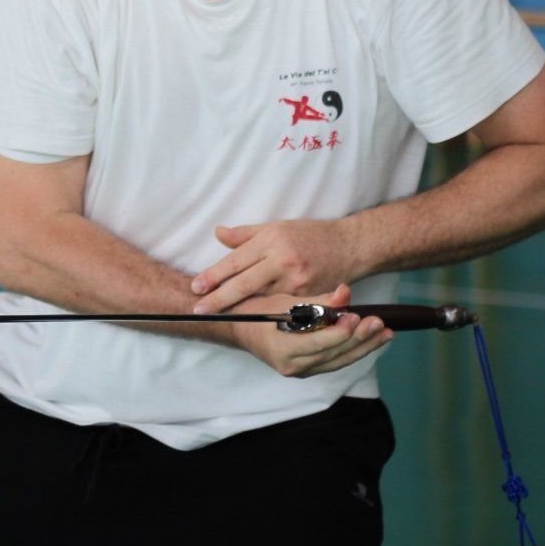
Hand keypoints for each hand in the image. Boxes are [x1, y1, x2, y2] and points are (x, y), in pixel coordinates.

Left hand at [190, 217, 359, 315]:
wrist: (349, 246)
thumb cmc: (308, 235)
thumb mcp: (276, 227)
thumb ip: (245, 234)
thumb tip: (218, 234)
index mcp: (271, 240)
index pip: (236, 261)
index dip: (214, 275)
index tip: (195, 288)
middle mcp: (282, 260)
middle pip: (244, 284)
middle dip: (219, 299)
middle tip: (198, 310)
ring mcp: (296, 280)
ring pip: (261, 299)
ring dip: (239, 309)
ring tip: (217, 316)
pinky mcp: (309, 295)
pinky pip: (281, 307)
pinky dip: (264, 312)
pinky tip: (250, 318)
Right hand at [228, 284, 392, 377]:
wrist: (237, 328)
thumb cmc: (255, 310)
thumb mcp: (283, 300)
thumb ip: (315, 300)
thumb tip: (344, 294)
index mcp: (281, 349)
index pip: (316, 343)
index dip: (338, 332)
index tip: (355, 317)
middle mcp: (291, 366)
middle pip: (333, 355)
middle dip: (359, 339)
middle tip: (379, 323)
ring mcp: (300, 370)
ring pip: (338, 361)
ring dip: (364, 347)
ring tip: (385, 332)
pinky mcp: (308, 368)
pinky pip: (335, 362)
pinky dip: (354, 351)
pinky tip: (371, 340)